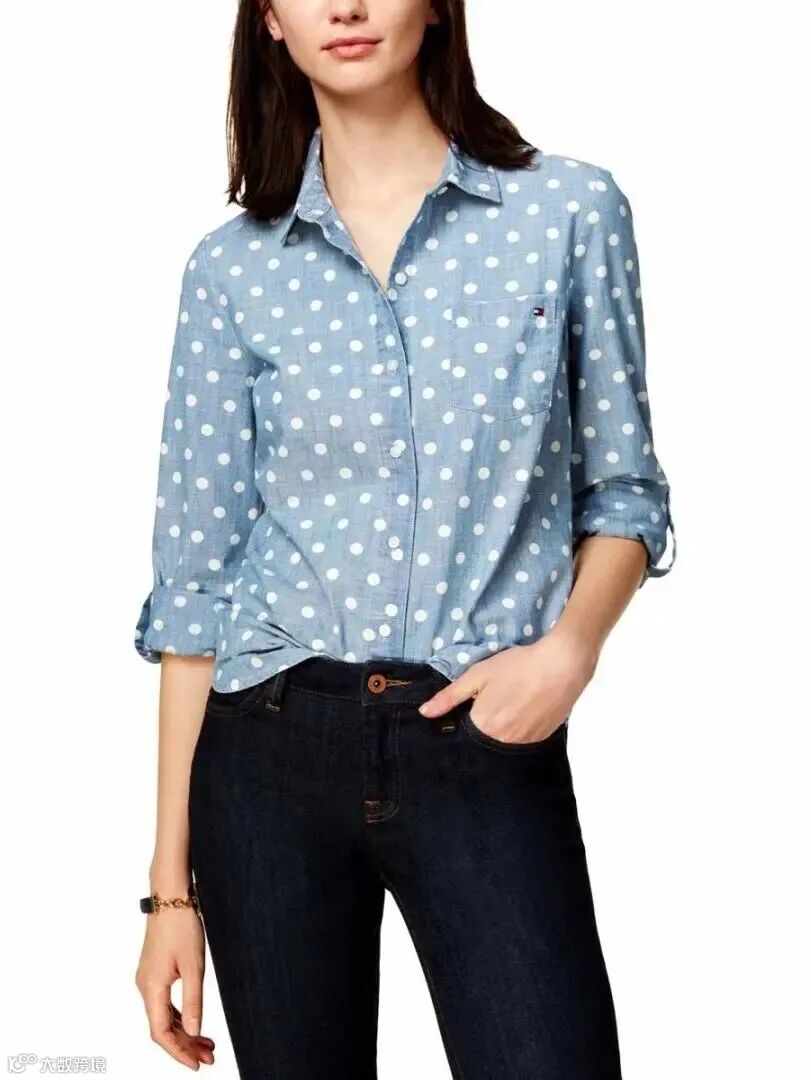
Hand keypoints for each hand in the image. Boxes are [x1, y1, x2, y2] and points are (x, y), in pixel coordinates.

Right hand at [135, 903, 214, 1069]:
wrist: (171, 896)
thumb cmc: (182, 926)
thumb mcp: (194, 965)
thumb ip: (193, 1000)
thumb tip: (194, 1030)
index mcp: (151, 988)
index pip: (161, 1033)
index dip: (178, 1052)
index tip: (197, 1064)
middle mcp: (145, 986)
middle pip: (162, 1028)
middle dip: (184, 1045)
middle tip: (209, 1057)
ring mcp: (148, 979)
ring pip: (163, 1016)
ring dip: (183, 1031)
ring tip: (206, 1044)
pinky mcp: (154, 971)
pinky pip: (163, 1003)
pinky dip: (178, 1016)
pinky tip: (193, 1022)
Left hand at [418, 631, 598, 742]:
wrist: (562, 665)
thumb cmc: (517, 666)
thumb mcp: (478, 675)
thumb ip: (450, 697)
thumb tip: (424, 713)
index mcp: (483, 726)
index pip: (463, 737)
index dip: (463, 724)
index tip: (466, 712)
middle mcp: (502, 741)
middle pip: (483, 743)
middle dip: (481, 729)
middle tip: (490, 706)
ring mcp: (524, 743)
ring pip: (502, 744)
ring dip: (499, 732)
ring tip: (507, 708)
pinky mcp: (541, 739)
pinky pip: (521, 742)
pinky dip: (517, 732)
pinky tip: (522, 712)